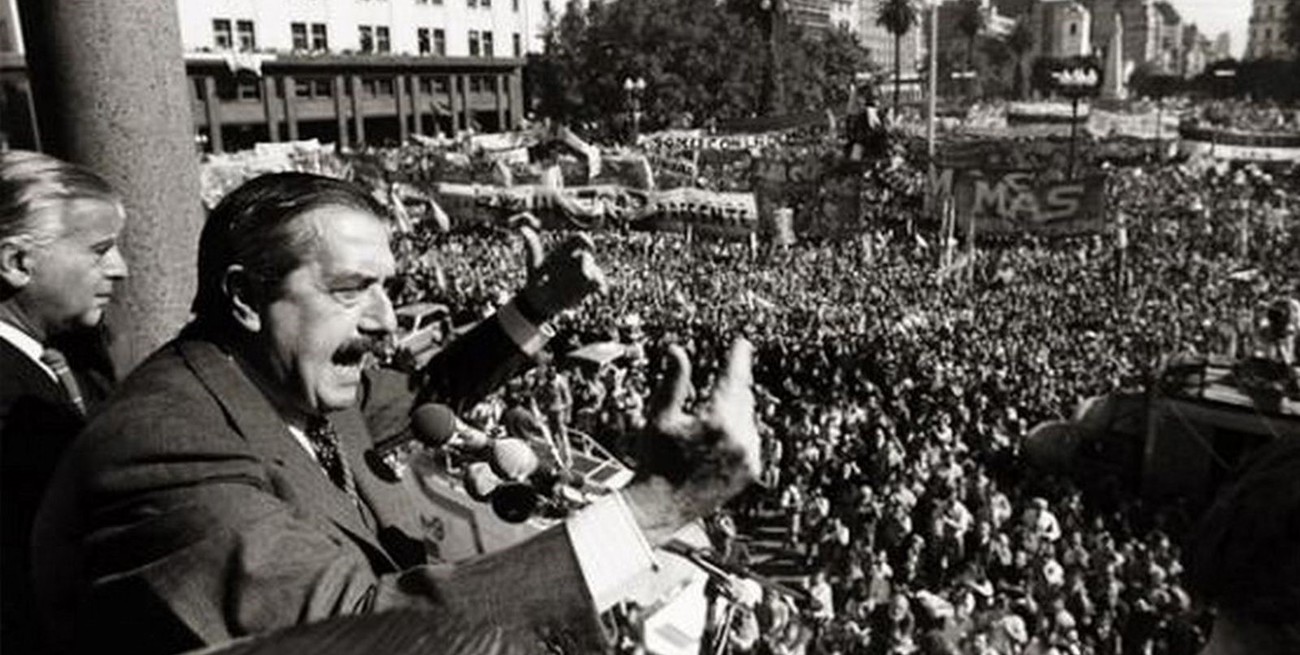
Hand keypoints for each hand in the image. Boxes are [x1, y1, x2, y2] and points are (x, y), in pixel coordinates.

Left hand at [516, 224, 606, 321]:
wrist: (539, 301)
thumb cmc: (536, 279)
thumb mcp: (534, 264)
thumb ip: (532, 248)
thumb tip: (523, 228)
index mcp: (564, 250)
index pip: (578, 239)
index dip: (586, 240)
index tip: (589, 247)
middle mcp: (575, 259)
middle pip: (588, 255)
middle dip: (588, 262)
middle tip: (585, 273)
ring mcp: (582, 272)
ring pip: (595, 270)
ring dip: (596, 276)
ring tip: (594, 284)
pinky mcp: (586, 286)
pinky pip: (597, 283)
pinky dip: (601, 286)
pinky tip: (601, 292)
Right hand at [623, 339, 760, 544]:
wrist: (660, 507)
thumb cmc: (655, 461)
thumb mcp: (660, 417)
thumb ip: (673, 382)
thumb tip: (677, 350)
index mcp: (718, 421)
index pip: (733, 378)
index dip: (738, 358)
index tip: (742, 343)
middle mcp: (740, 438)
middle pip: (742, 397)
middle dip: (730, 386)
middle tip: (713, 387)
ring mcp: (749, 457)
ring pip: (747, 418)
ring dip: (733, 411)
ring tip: (705, 424)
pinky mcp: (751, 471)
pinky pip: (750, 440)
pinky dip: (739, 432)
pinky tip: (716, 441)